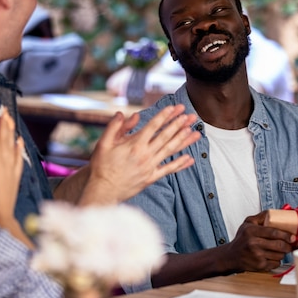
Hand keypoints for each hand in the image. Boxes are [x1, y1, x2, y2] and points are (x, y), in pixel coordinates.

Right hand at [79, 104, 201, 204]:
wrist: (103, 190)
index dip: (165, 115)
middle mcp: (145, 155)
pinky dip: (180, 164)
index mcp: (134, 144)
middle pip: (165, 136)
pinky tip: (190, 158)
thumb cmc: (102, 166)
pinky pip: (169, 169)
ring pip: (170, 150)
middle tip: (190, 115)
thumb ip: (115, 127)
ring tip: (195, 132)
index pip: (153, 126)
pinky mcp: (151, 178)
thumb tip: (122, 113)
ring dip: (184, 140)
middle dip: (179, 124)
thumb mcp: (104, 143)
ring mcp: (150, 167)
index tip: (175, 107)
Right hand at [223, 212, 295, 271]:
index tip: (292, 236)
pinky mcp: (259, 266)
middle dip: (288, 245)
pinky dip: (277, 260)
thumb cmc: (242, 239)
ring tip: (279, 249)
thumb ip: (260, 217)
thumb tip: (275, 212)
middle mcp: (253, 243)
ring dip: (282, 252)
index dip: (285, 235)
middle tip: (290, 244)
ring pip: (279, 255)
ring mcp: (257, 256)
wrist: (231, 256)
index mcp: (251, 231)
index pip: (273, 232)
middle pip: (278, 245)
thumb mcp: (247, 224)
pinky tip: (272, 256)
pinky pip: (275, 263)